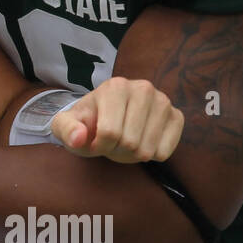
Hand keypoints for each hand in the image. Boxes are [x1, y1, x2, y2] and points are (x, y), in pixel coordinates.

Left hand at [51, 77, 182, 162]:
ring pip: (147, 150)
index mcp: (115, 86)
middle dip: (115, 151)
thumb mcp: (67, 125)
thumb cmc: (87, 123)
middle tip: (110, 142)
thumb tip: (78, 138)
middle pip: (130, 142)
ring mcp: (163, 101)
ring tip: (124, 141)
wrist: (107, 117)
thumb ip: (66, 130)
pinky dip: (151, 155)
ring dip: (132, 155)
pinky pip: (165, 151)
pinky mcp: (177, 116)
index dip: (98, 146)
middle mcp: (143, 88)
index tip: (93, 140)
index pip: (109, 132)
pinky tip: (142, 141)